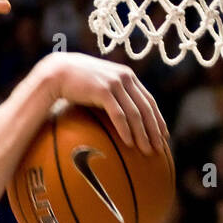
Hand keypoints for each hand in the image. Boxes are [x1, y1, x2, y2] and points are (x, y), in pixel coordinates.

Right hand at [40, 53, 167, 152]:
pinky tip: (129, 143)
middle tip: (159, 149)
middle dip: (154, 131)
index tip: (163, 136)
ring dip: (142, 134)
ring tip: (146, 151)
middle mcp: (125, 78)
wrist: (58, 72)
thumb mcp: (99, 86)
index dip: (158, 119)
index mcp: (127, 76)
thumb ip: (112, 97)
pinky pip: (119, 114)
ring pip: (135, 113)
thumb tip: (119, 119)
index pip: (149, 100)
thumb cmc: (76, 83)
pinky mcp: (103, 90)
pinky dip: (126, 130)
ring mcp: (115, 83)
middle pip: (146, 108)